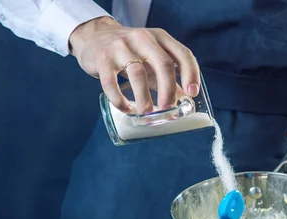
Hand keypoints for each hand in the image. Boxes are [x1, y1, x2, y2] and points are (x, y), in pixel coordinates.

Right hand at [69, 17, 199, 113]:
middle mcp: (142, 38)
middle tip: (168, 109)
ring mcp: (121, 47)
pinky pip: (111, 82)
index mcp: (160, 38)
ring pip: (137, 74)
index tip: (192, 94)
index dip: (191, 74)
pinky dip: (119, 99)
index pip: (183, 54)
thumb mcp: (152, 58)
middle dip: (168, 90)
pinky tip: (126, 108)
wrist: (94, 36)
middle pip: (163, 64)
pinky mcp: (102, 59)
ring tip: (147, 113)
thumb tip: (186, 100)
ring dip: (144, 98)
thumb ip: (168, 77)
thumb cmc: (130, 51)